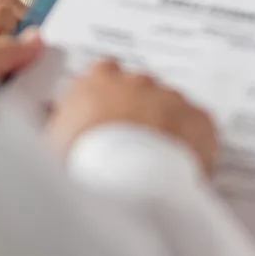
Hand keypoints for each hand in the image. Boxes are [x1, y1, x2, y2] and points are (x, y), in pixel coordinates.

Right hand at [45, 59, 219, 177]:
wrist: (122, 184)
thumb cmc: (81, 167)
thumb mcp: (56, 143)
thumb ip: (66, 125)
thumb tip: (69, 127)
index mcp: (96, 83)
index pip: (105, 71)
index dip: (110, 94)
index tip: (111, 113)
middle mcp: (135, 83)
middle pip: (142, 88)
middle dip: (140, 110)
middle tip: (135, 144)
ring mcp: (170, 98)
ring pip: (172, 106)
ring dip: (168, 125)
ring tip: (158, 160)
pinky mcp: (198, 119)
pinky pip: (199, 126)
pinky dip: (194, 142)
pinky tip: (182, 166)